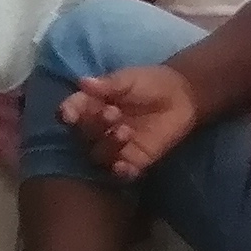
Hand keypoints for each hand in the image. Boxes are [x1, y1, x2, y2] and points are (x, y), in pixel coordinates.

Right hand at [58, 62, 198, 181]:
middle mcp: (99, 128)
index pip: (72, 112)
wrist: (183, 96)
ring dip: (107, 146)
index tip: (69, 114)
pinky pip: (121, 172)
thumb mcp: (129, 79)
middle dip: (93, 126)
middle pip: (84, 135)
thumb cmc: (151, 83)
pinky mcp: (135, 160)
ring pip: (99, 155)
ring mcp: (115, 146)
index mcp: (92, 105)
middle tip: (112, 113)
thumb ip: (108, 84)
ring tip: (124, 132)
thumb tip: (83, 82)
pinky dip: (120, 171)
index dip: (67, 114)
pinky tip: (123, 166)